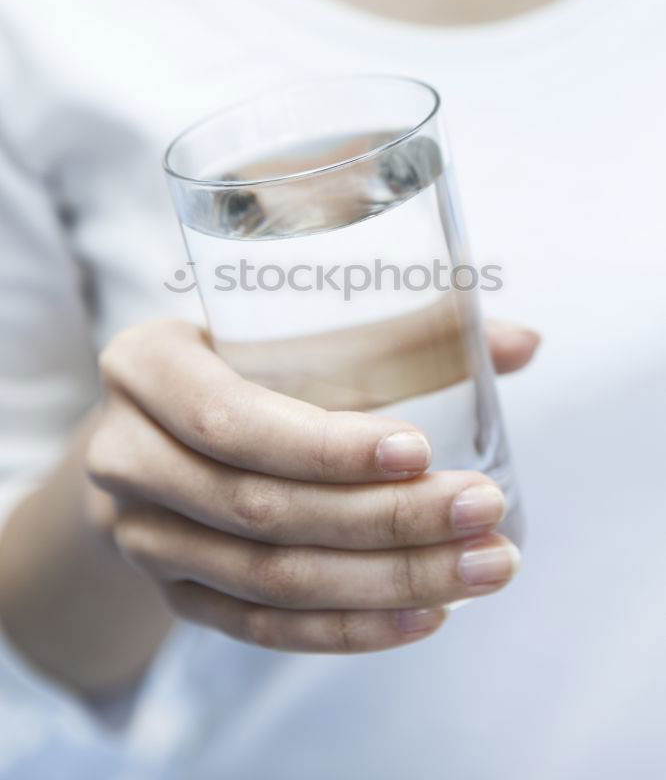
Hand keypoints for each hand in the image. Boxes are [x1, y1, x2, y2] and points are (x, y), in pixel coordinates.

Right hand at [86, 318, 537, 654]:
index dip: (324, 445)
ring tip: (480, 566)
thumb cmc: (233, 362)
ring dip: (383, 580)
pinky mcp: (174, 592)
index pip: (231, 419)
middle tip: (482, 510)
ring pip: (267, 578)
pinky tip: (425, 616)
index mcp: (148, 366)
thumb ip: (398, 332)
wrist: (153, 432)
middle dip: (383, 519)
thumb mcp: (285, 327)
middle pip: (260, 509)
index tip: (420, 450)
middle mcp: (127, 454)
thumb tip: (524, 342)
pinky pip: (258, 628)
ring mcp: (144, 535)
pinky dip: (346, 627)